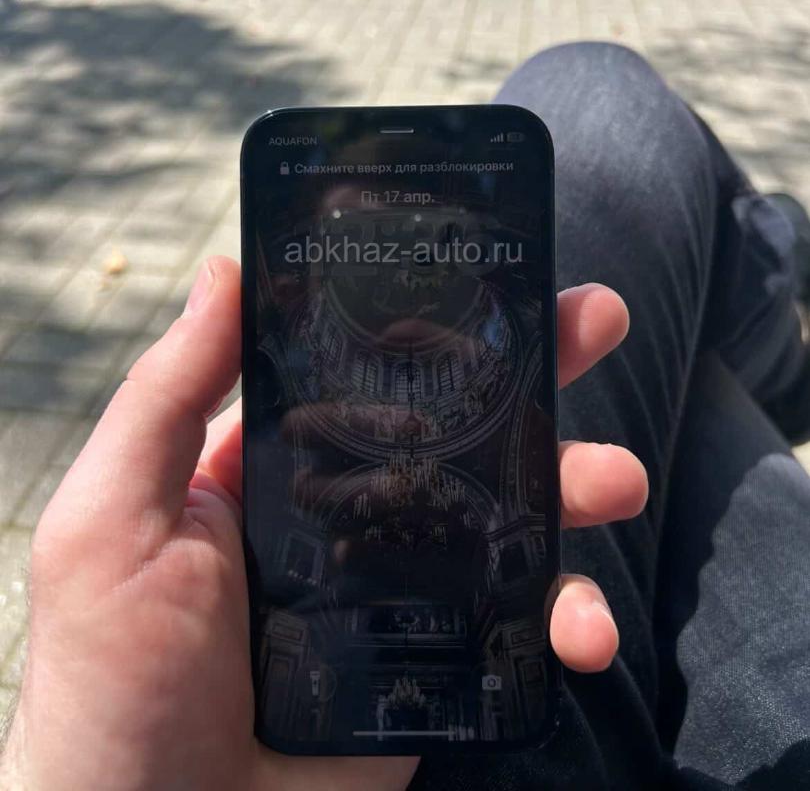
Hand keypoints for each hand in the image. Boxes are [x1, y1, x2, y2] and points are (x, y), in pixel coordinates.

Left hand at [0, 256, 646, 790]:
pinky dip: (571, 616)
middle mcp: (357, 512)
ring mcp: (407, 585)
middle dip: (536, 374)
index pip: (375, 372)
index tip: (498, 272)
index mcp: (287, 464)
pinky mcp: (441, 661)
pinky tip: (584, 625)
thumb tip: (225, 272)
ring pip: (512, 515)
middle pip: (462, 426)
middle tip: (596, 322)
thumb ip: (166, 397)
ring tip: (616, 480)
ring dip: (576, 483)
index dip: (437, 322)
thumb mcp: (116, 518)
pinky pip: (522, 624)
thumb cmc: (114, 679)